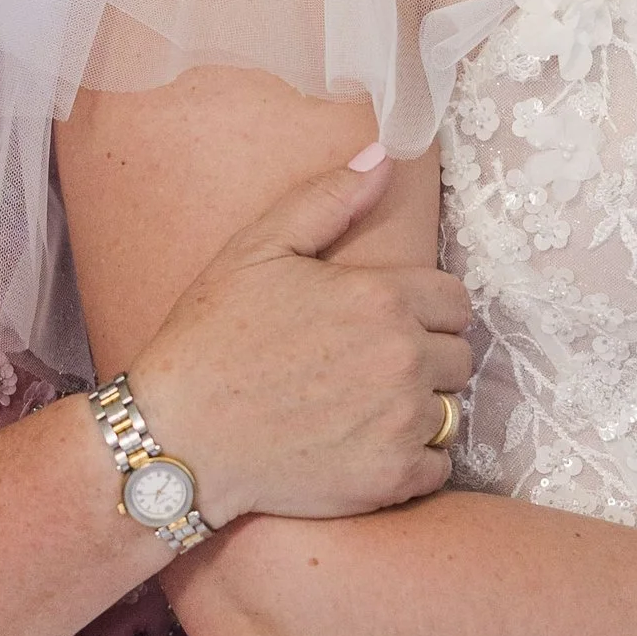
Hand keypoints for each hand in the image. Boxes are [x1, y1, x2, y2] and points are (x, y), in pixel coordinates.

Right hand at [128, 152, 474, 528]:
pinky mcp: (391, 478)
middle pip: (459, 356)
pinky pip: (437, 466)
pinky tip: (365, 448)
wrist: (178, 437)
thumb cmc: (211, 338)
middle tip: (369, 367)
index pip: (456, 302)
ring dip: (420, 409)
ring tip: (365, 408)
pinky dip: (412, 461)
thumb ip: (328, 199)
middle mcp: (403, 359)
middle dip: (425, 357)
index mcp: (382, 298)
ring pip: (450, 410)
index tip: (389, 323)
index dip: (425, 310)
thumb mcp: (257, 249)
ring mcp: (401, 423)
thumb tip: (385, 157)